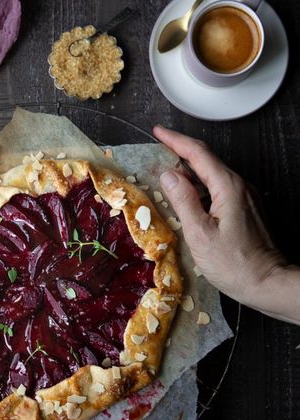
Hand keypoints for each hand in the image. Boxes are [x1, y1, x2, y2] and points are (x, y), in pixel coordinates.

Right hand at [153, 125, 284, 308]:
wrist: (266, 282)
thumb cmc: (233, 264)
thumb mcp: (200, 234)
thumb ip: (183, 201)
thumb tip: (168, 175)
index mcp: (228, 187)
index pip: (198, 153)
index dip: (175, 140)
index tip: (158, 132)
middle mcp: (240, 186)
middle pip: (207, 160)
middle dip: (182, 152)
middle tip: (159, 150)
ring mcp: (246, 197)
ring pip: (214, 175)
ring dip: (191, 171)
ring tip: (169, 175)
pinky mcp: (246, 209)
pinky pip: (221, 189)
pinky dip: (202, 186)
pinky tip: (191, 197)